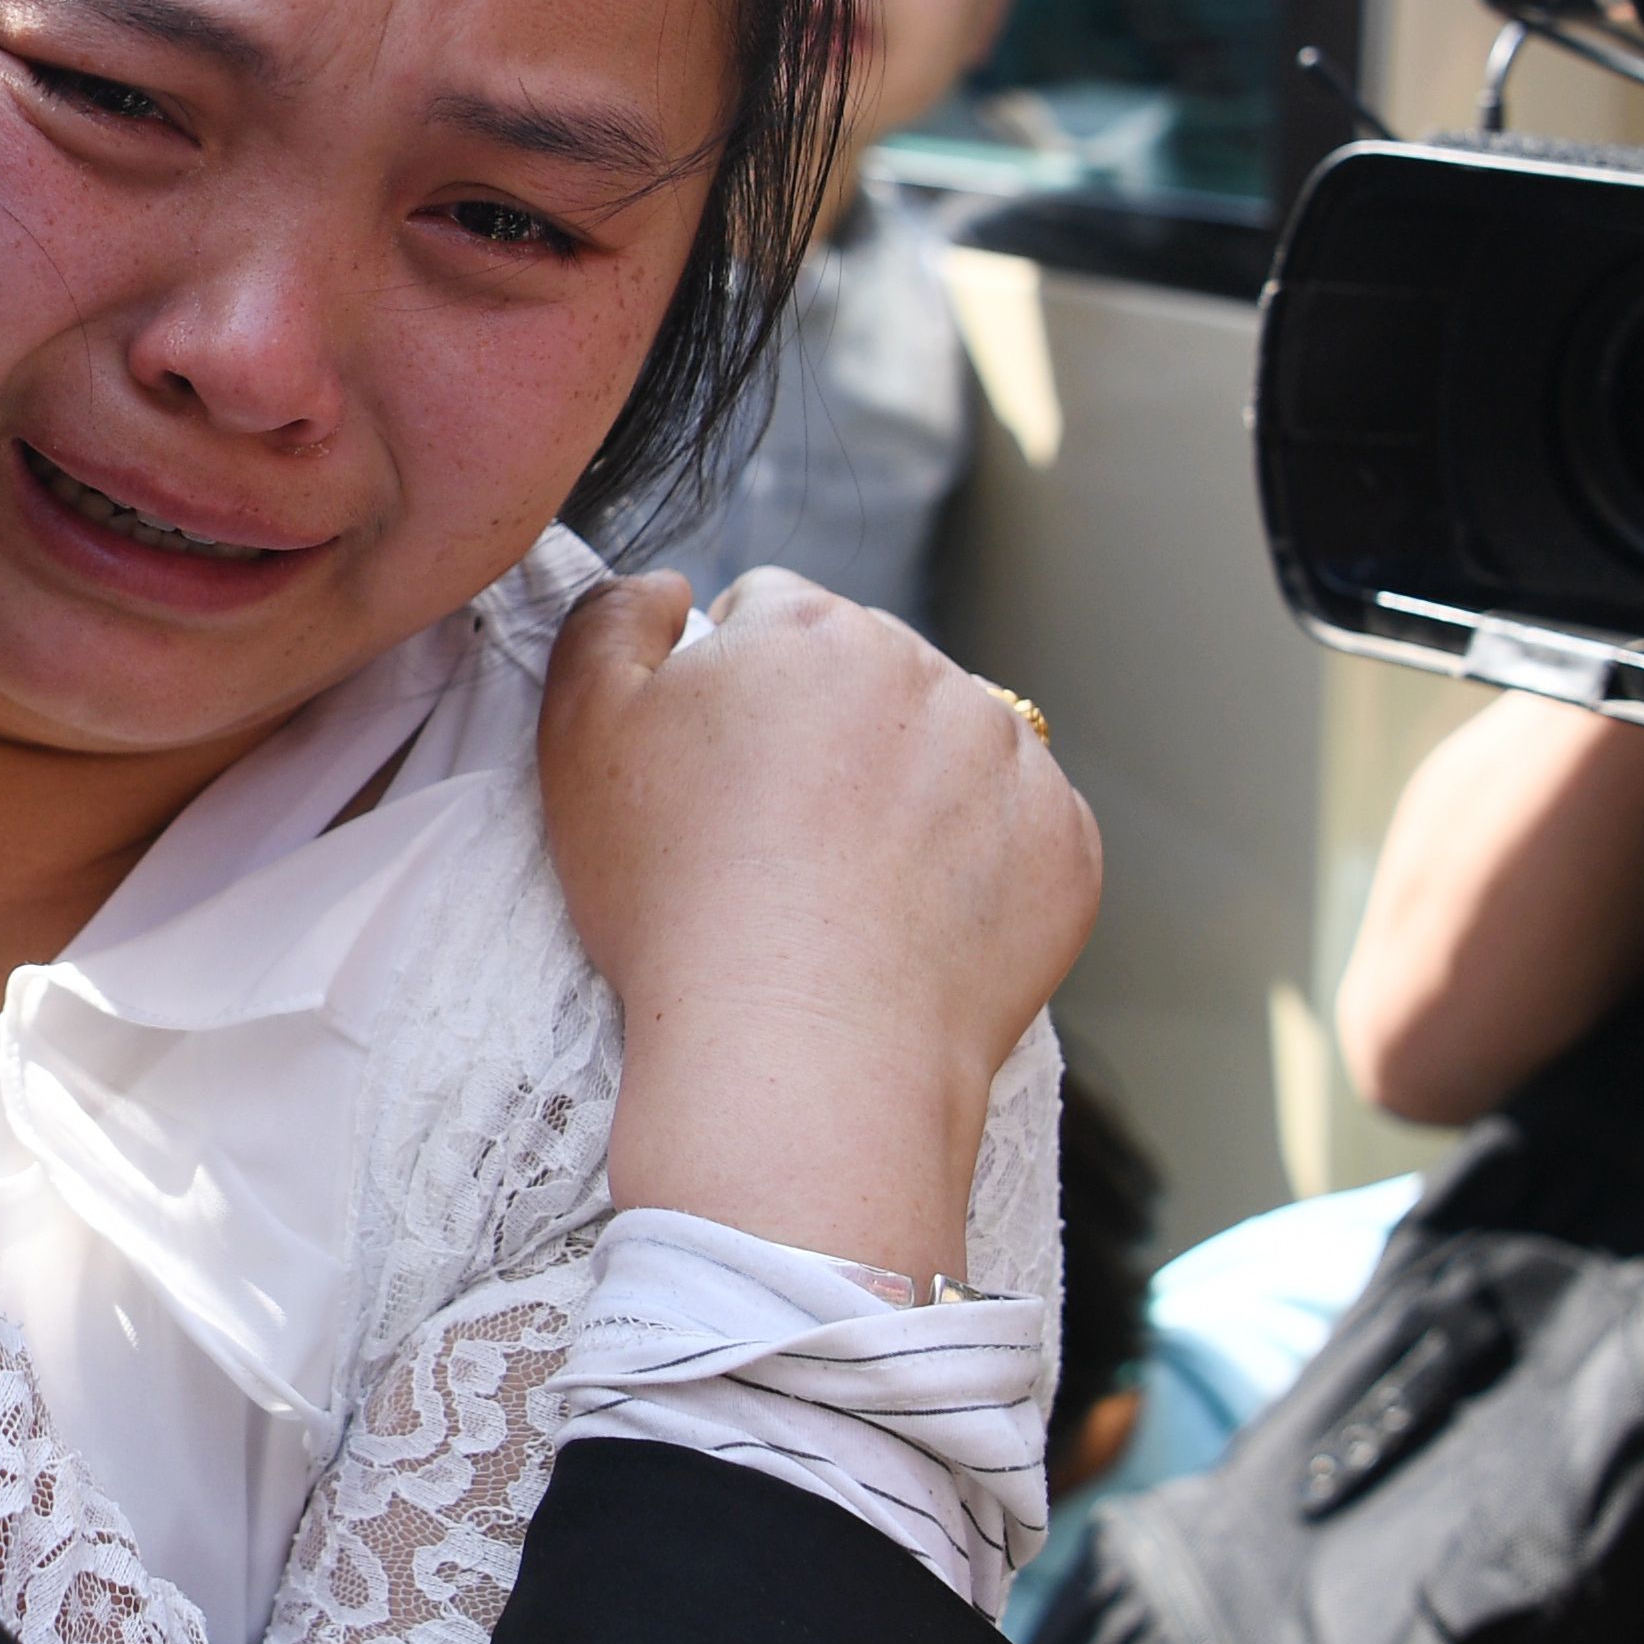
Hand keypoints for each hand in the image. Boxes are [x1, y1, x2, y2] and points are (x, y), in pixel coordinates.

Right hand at [542, 570, 1099, 1283]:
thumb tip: (672, 586)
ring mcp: (1012, 761)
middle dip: (824, 732)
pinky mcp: (1064, 848)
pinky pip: (1014, 830)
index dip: (731, 689)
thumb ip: (610, 621)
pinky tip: (909, 924)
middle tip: (771, 843)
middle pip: (866, 673)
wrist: (800, 1058)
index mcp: (814, 629)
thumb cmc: (677, 904)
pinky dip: (973, 864)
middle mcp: (931, 673)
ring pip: (947, 746)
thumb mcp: (579, 739)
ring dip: (905, 789)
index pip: (772, 611)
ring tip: (842, 891)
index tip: (715, 775)